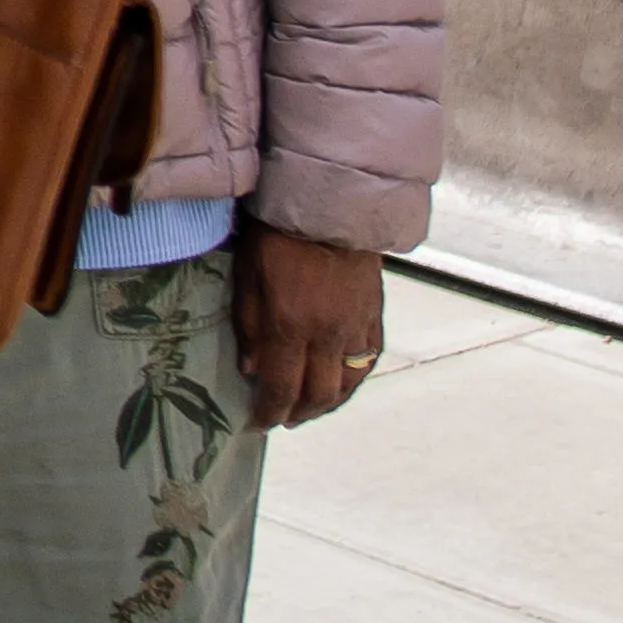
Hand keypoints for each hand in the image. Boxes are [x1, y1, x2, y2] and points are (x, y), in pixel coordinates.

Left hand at [239, 227, 387, 429]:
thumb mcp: (247, 273)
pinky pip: (368, 358)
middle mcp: (328, 333)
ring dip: (328, 403)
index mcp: (291, 324)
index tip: (257, 423)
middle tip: (282, 419)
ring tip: (309, 408)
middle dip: (298, 414)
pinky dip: (353, 378)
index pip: (281, 387)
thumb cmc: (278, 230)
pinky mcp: (374, 312)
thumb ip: (249, 325)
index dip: (269, 412)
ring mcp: (356, 325)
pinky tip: (341, 381)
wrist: (333, 199)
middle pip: (318, 394)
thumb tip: (252, 370)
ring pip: (348, 383)